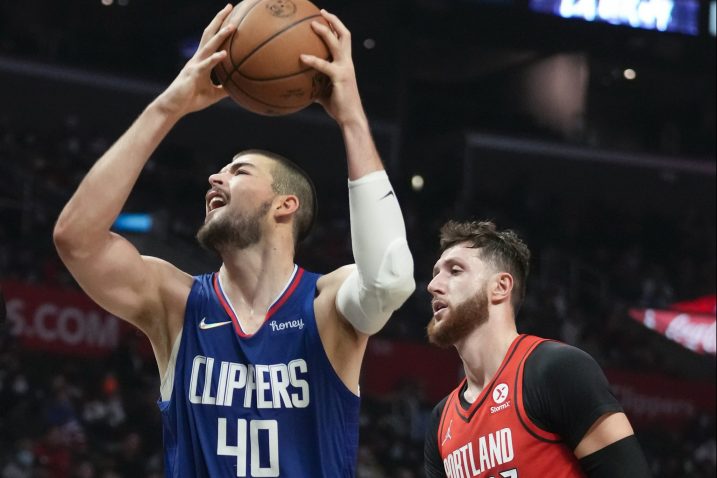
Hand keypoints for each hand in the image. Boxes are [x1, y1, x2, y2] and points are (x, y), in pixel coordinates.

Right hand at [154, 4, 235, 117]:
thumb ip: (225, 88)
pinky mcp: (193, 74)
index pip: (213, 39)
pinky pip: (206, 65)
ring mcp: (195, 65)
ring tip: (231, 26)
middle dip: (219, 19)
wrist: (174, 107)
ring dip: (220, 35)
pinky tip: (224, 54)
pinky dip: (215, 59)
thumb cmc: (191, 100)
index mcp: (203, 60)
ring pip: (208, 46)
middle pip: (209, 34)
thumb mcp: (213, 94)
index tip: (232, 15)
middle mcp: (198, 58)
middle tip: (230, 6)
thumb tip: (239, 88)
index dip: (221, 26)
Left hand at [300, 10, 365, 126]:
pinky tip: (301, 57)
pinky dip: (313, 60)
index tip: (324, 17)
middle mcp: (347, 63)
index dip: (336, 27)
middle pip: (344, 35)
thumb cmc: (337, 107)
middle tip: (321, 12)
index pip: (343, 40)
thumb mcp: (323, 92)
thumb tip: (296, 83)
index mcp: (345, 64)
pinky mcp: (341, 77)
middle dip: (333, 21)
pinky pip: (325, 65)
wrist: (349, 118)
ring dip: (325, 32)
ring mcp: (345, 69)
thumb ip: (313, 84)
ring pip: (337, 43)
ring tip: (312, 24)